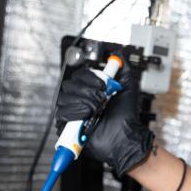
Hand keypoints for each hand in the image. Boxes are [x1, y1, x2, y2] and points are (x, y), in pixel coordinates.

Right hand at [55, 55, 154, 176]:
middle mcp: (79, 100)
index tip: (104, 85)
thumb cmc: (126, 116)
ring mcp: (72, 113)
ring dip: (83, 102)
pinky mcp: (67, 127)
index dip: (90, 78)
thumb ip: (123, 69)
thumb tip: (118, 54)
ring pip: (64, 98)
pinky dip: (76, 113)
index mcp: (90, 90)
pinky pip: (62, 113)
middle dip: (88, 91)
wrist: (125, 136)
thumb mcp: (128, 87)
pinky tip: (88, 117)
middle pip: (69, 85)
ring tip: (97, 110)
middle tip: (101, 99)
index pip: (79, 75)